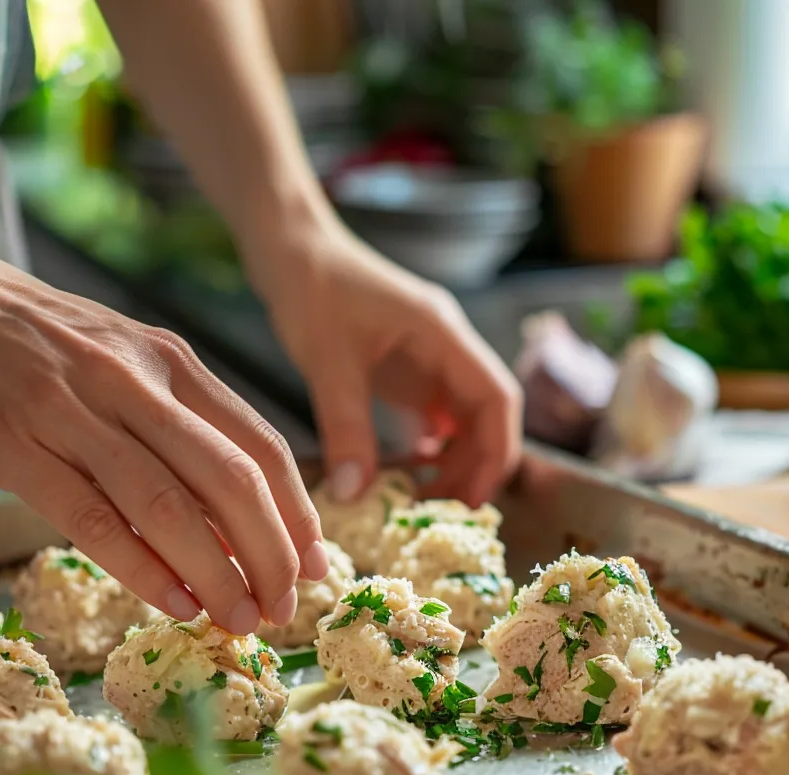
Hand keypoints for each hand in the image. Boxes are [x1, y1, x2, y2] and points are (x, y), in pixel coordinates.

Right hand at [0, 234, 329, 634]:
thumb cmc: (27, 334)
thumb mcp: (119, 355)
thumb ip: (174, 420)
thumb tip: (228, 512)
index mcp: (169, 360)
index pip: (261, 445)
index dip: (299, 513)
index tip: (319, 564)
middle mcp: (134, 382)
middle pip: (232, 480)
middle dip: (271, 554)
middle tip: (285, 607)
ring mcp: (72, 411)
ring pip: (170, 506)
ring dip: (217, 573)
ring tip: (241, 620)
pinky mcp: (11, 444)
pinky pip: (93, 519)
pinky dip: (143, 569)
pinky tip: (175, 603)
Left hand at [255, 219, 522, 506]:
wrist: (291, 249)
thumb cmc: (311, 287)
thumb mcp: (327, 361)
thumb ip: (344, 427)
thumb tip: (355, 495)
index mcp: (443, 333)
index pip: (497, 397)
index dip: (496, 451)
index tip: (472, 499)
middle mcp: (447, 346)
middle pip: (487, 413)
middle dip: (475, 465)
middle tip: (441, 511)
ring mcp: (430, 357)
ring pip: (464, 418)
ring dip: (454, 460)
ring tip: (422, 499)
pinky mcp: (408, 368)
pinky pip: (435, 415)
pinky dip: (429, 447)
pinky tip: (408, 472)